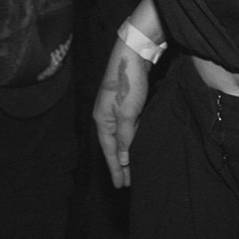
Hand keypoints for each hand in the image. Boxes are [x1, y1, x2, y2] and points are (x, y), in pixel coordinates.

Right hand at [93, 37, 150, 187]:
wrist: (133, 53)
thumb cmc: (129, 82)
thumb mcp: (127, 112)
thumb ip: (125, 136)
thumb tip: (123, 158)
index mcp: (102, 120)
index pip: (109, 151)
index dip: (115, 169)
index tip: (120, 185)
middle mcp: (106, 116)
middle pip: (113, 147)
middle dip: (119, 165)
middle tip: (126, 183)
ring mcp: (115, 109)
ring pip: (120, 138)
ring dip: (125, 154)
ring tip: (131, 170)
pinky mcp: (126, 103)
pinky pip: (127, 129)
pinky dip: (130, 141)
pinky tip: (136, 146)